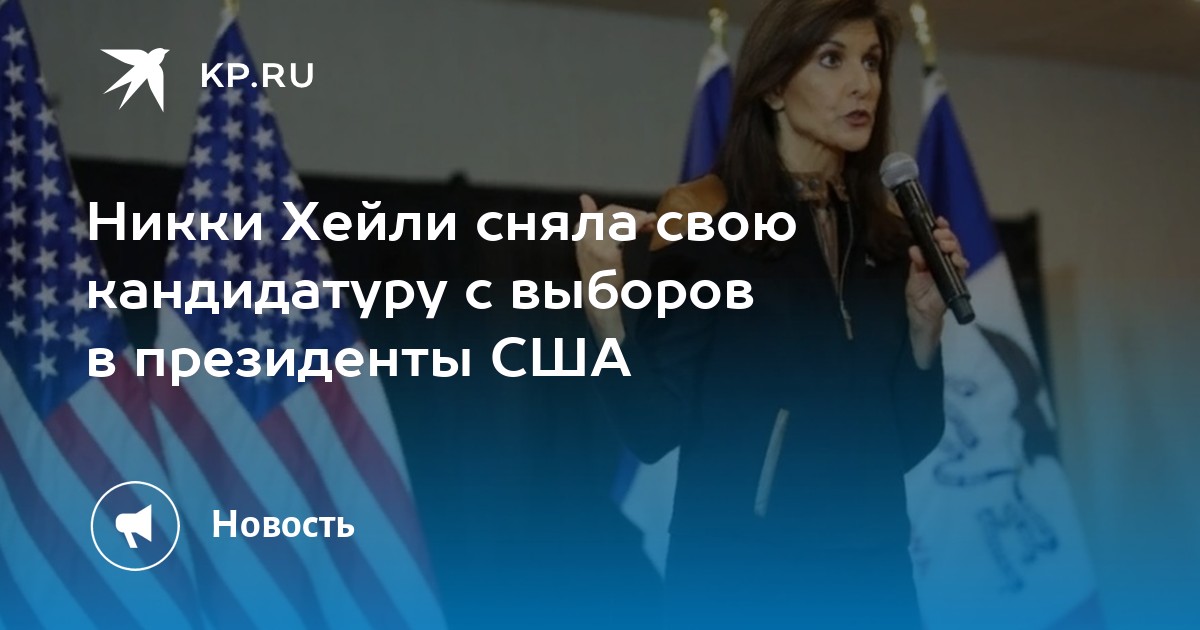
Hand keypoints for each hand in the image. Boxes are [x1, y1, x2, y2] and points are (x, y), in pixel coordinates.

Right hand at [574, 194, 656, 341]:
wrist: (597, 298)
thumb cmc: (598, 271)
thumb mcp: (591, 244)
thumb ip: (590, 219)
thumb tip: (584, 196)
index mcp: (580, 230)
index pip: (606, 211)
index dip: (625, 212)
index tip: (641, 217)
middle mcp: (584, 234)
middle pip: (614, 213)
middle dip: (634, 214)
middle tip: (650, 219)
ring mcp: (595, 244)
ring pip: (620, 221)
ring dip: (639, 219)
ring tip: (652, 222)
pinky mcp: (608, 253)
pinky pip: (625, 232)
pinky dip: (639, 226)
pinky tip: (648, 228)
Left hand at [905, 216, 968, 366]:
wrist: (922, 316)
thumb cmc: (918, 296)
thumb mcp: (913, 277)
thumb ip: (916, 263)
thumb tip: (915, 249)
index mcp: (933, 258)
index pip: (939, 239)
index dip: (941, 228)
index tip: (938, 220)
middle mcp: (944, 262)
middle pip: (951, 242)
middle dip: (947, 235)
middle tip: (939, 234)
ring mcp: (953, 270)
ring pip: (958, 252)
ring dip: (953, 246)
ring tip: (945, 245)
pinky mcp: (957, 280)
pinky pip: (962, 268)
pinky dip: (959, 261)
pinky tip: (955, 259)